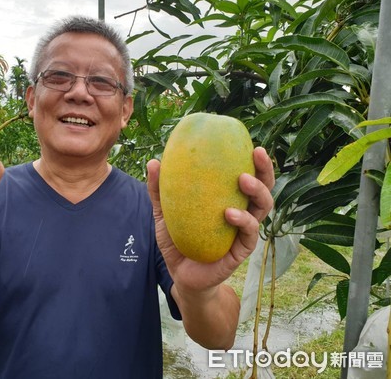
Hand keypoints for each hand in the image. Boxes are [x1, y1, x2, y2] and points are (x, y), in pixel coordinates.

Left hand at [146, 147, 274, 291]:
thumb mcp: (165, 213)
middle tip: (257, 154)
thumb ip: (160, 190)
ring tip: (243, 179)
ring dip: (257, 192)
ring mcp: (243, 233)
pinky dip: (243, 221)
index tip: (252, 144)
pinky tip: (230, 214)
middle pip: (263, 189)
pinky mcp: (240, 251)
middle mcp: (242, 215)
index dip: (255, 162)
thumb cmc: (178, 241)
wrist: (180, 276)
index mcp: (228, 201)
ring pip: (263, 209)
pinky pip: (249, 235)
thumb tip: (153, 162)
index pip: (248, 177)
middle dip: (266, 170)